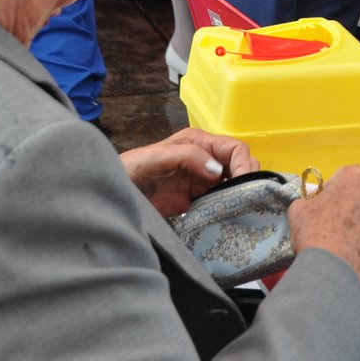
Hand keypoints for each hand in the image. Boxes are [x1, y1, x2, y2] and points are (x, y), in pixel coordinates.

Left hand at [120, 127, 257, 217]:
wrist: (112, 195)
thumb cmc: (129, 171)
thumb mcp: (155, 159)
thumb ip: (186, 157)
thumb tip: (217, 170)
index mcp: (198, 143)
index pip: (234, 148)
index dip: (244, 164)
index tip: (244, 183)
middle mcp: (205, 159)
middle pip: (240, 166)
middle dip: (247, 180)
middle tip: (245, 200)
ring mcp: (203, 180)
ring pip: (235, 185)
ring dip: (241, 195)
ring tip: (240, 210)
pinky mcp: (198, 200)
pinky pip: (222, 202)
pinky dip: (230, 209)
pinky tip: (229, 217)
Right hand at [287, 166, 359, 287]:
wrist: (334, 268)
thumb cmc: (316, 233)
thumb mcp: (299, 210)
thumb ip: (306, 202)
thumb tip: (306, 206)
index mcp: (358, 175)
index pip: (344, 177)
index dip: (333, 191)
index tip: (325, 205)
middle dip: (352, 205)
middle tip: (336, 223)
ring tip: (347, 240)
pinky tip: (358, 251)